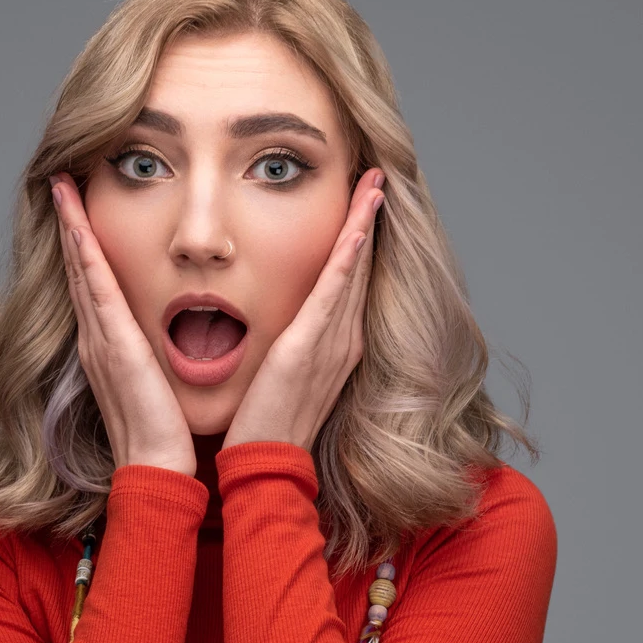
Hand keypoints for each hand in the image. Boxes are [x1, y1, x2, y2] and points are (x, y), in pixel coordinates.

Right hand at [50, 172, 195, 476]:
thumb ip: (163, 362)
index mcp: (113, 348)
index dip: (85, 247)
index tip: (82, 211)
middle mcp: (99, 338)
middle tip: (62, 183)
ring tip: (62, 186)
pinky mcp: (112, 343)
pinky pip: (94, 285)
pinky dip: (82, 250)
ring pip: (81, 269)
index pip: (96, 285)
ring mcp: (100, 339)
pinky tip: (77, 221)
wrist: (157, 469)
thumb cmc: (166, 436)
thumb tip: (182, 343)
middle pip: (80, 269)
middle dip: (71, 225)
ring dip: (71, 225)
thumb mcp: (162, 387)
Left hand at [222, 168, 387, 451]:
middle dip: (369, 220)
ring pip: (352, 271)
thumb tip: (277, 327)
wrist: (264, 465)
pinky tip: (357, 227)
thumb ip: (285, 347)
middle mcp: (341, 340)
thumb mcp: (281, 376)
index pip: (348, 281)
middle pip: (359, 268)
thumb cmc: (265, 426)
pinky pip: (333, 293)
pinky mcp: (309, 348)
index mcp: (333, 346)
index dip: (358, 240)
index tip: (363, 203)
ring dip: (364, 225)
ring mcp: (330, 343)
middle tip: (378, 176)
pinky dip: (347, 257)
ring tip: (375, 184)